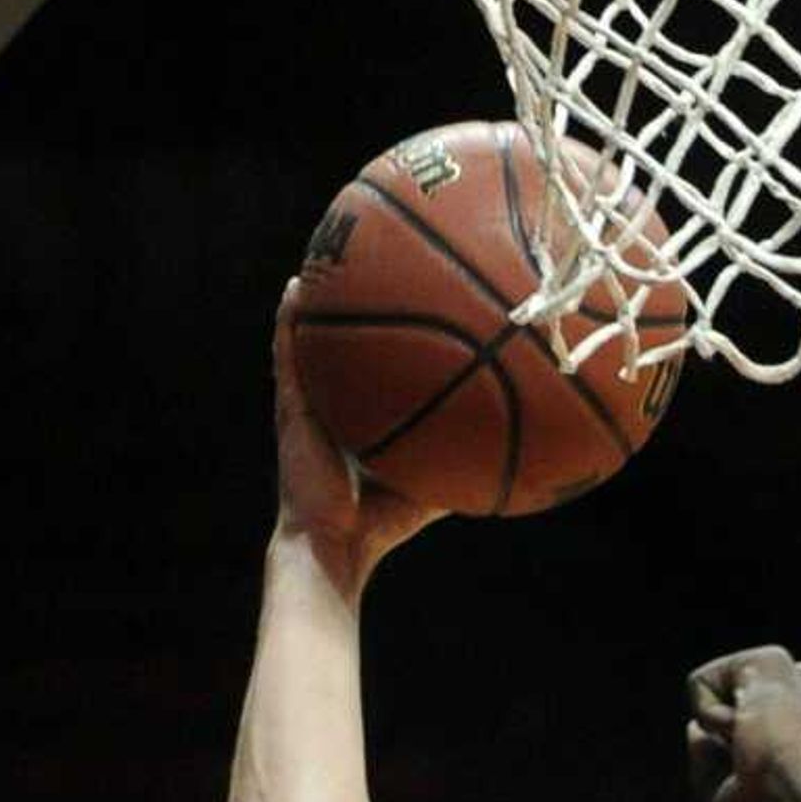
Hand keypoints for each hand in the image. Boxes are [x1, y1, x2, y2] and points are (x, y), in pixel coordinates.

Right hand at [270, 280, 436, 602]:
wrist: (335, 546)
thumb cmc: (380, 525)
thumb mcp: (431, 484)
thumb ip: (461, 463)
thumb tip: (512, 451)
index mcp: (358, 421)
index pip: (370, 370)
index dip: (381, 339)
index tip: (404, 300)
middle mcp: (330, 407)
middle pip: (340, 347)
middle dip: (350, 306)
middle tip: (365, 261)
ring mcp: (306, 406)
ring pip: (307, 341)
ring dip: (314, 301)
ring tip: (323, 255)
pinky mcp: (290, 410)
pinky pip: (287, 355)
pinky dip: (289, 321)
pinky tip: (296, 289)